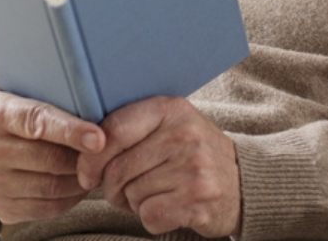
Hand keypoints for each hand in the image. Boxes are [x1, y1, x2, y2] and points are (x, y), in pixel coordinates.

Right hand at [0, 91, 105, 223]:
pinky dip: (68, 198)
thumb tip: (94, 113)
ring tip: (94, 169)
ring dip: (79, 180)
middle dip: (82, 158)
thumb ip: (48, 102)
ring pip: (50, 186)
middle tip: (105, 153)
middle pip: (48, 158)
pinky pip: (44, 208)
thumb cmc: (8, 118)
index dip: (71, 130)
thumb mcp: (18, 98)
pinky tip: (77, 186)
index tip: (99, 138)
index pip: (37, 121)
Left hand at [77, 97, 241, 236]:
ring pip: (132, 194)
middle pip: (118, 168)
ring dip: (133, 203)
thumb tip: (85, 152)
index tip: (86, 173)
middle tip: (120, 191)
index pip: (114, 129)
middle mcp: (183, 134)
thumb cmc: (192, 152)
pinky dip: (151, 218)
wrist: (242, 180)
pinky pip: (150, 216)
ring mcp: (193, 167)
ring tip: (151, 194)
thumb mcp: (169, 125)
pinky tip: (167, 208)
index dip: (92, 157)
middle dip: (110, 187)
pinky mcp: (199, 200)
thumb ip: (132, 128)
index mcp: (170, 108)